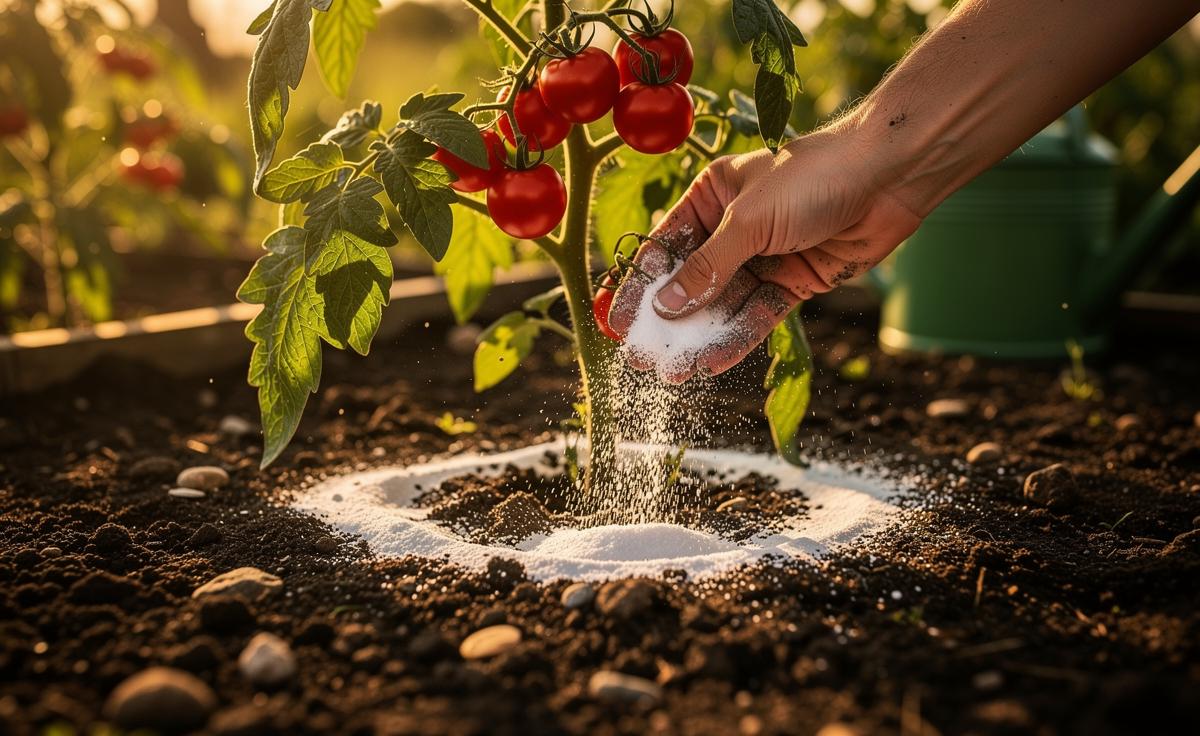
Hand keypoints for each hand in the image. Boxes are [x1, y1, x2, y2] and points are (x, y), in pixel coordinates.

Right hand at [608, 126, 922, 381]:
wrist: (887, 178)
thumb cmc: (811, 178)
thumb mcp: (748, 222)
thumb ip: (707, 268)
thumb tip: (665, 306)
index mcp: (711, 196)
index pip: (664, 246)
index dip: (640, 285)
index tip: (616, 320)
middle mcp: (734, 228)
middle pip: (692, 282)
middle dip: (668, 321)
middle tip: (643, 358)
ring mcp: (764, 257)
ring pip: (724, 305)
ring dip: (700, 338)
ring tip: (675, 372)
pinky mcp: (793, 281)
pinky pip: (758, 316)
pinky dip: (736, 339)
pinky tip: (712, 363)